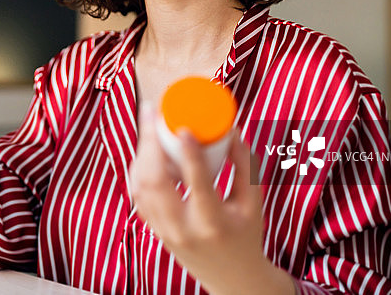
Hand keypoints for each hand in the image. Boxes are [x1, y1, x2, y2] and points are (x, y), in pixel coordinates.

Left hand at [129, 106, 294, 294]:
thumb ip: (244, 166)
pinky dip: (138, 169)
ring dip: (141, 152)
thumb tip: (231, 128)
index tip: (183, 127)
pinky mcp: (154, 229)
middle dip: (148, 142)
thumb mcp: (253, 203)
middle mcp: (183, 229)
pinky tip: (144, 149)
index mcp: (213, 223)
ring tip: (148, 124)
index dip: (189, 155)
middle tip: (151, 111)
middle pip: (155, 182)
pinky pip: (138, 195)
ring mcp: (164, 231)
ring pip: (141, 187)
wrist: (231, 279)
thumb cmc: (245, 234)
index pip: (198, 185)